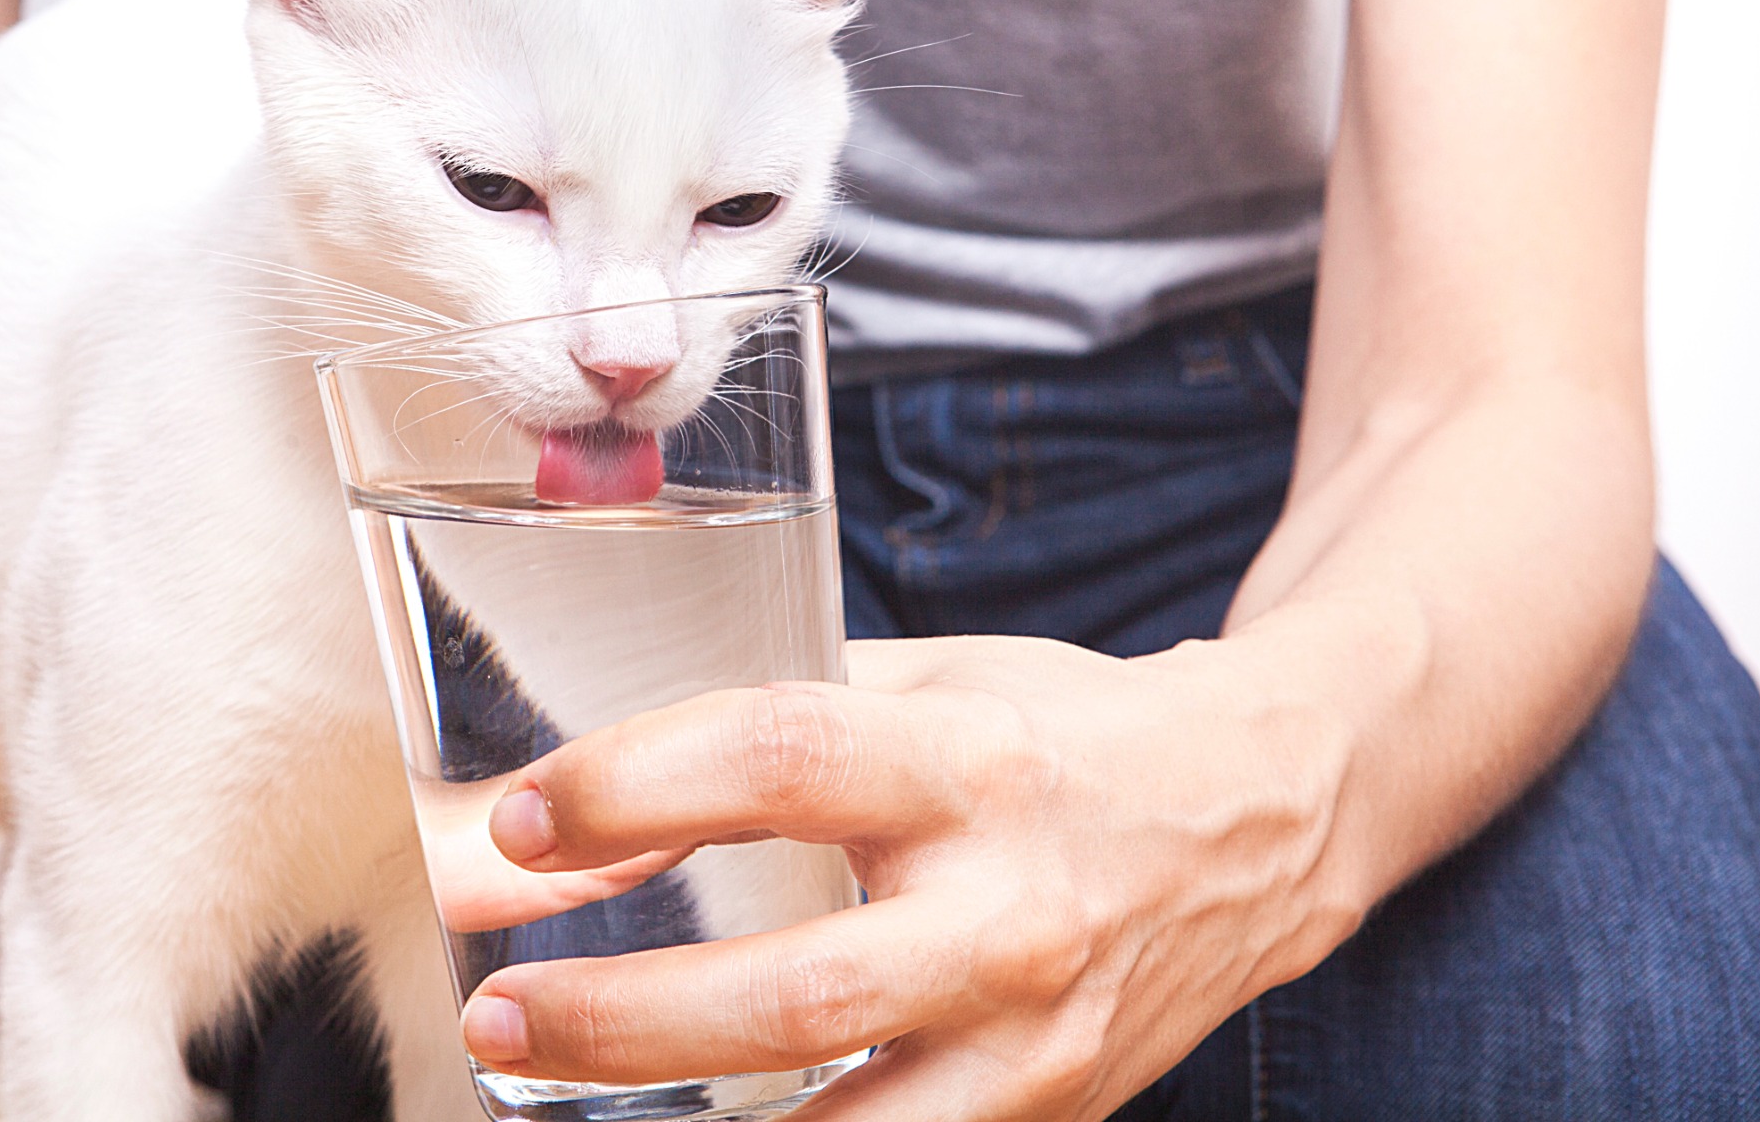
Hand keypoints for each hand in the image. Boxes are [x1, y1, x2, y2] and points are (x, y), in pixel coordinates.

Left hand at [456, 635, 1367, 1120]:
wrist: (1262, 817)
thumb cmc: (1059, 734)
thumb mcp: (933, 681)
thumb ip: (776, 719)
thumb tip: (580, 794)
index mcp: (969, 764)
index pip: (777, 761)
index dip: (633, 790)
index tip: (522, 819)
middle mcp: (1010, 912)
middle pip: (791, 992)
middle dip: (619, 1017)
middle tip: (497, 1009)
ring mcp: (1038, 1039)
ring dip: (679, 1115)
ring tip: (549, 1086)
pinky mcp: (1057, 1116)